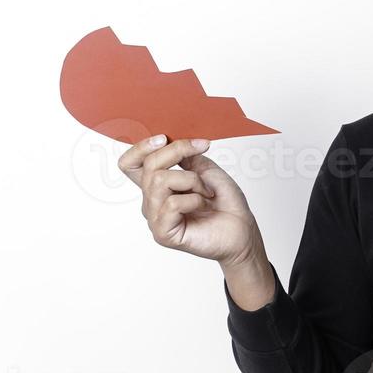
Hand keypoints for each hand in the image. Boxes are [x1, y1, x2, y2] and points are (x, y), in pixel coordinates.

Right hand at [117, 135, 262, 266]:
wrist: (242, 228)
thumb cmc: (225, 202)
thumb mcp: (205, 169)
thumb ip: (183, 156)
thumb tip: (167, 142)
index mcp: (157, 185)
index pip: (129, 164)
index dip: (141, 147)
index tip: (165, 138)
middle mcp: (152, 201)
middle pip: (149, 166)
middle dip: (178, 153)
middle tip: (202, 155)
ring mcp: (155, 218)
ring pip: (159, 181)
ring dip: (191, 180)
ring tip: (206, 192)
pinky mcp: (163, 233)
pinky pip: (171, 204)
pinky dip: (194, 200)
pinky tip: (203, 206)